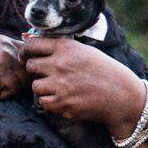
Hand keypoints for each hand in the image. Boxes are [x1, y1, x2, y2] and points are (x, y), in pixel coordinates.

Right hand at [0, 35, 27, 100]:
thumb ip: (6, 56)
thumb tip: (26, 67)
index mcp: (4, 40)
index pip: (29, 54)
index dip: (23, 68)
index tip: (9, 75)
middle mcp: (6, 45)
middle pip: (28, 69)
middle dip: (17, 80)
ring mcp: (4, 57)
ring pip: (23, 80)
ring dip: (9, 87)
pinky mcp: (0, 70)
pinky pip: (12, 89)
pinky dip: (1, 94)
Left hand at [20, 37, 147, 139]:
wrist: (121, 95)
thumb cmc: (104, 71)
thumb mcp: (85, 51)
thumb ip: (62, 49)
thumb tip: (35, 44)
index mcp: (66, 47)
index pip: (32, 44)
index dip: (26, 50)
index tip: (26, 55)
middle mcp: (60, 64)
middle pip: (30, 65)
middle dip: (35, 70)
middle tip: (46, 74)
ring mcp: (60, 84)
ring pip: (35, 86)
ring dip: (43, 88)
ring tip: (58, 88)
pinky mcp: (62, 103)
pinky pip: (43, 102)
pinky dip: (50, 102)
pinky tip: (62, 99)